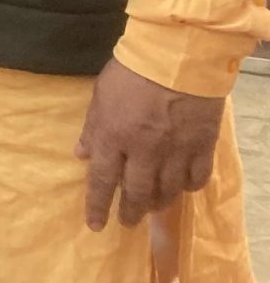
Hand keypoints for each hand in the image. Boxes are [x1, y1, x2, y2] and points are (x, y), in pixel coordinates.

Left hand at [76, 59, 223, 230]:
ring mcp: (175, 152)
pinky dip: (188, 187)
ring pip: (167, 191)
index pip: (101, 180)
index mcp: (112, 137)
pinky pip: (196, 178)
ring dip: (157, 203)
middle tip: (126, 222)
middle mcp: (143, 151)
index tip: (95, 225)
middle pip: (136, 193)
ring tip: (150, 208)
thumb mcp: (100, 95)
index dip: (96, 205)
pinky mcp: (202, 147)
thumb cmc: (131, 72)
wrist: (177, 57)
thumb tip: (80, 154)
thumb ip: (91, 128)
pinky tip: (182, 188)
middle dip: (129, 212)